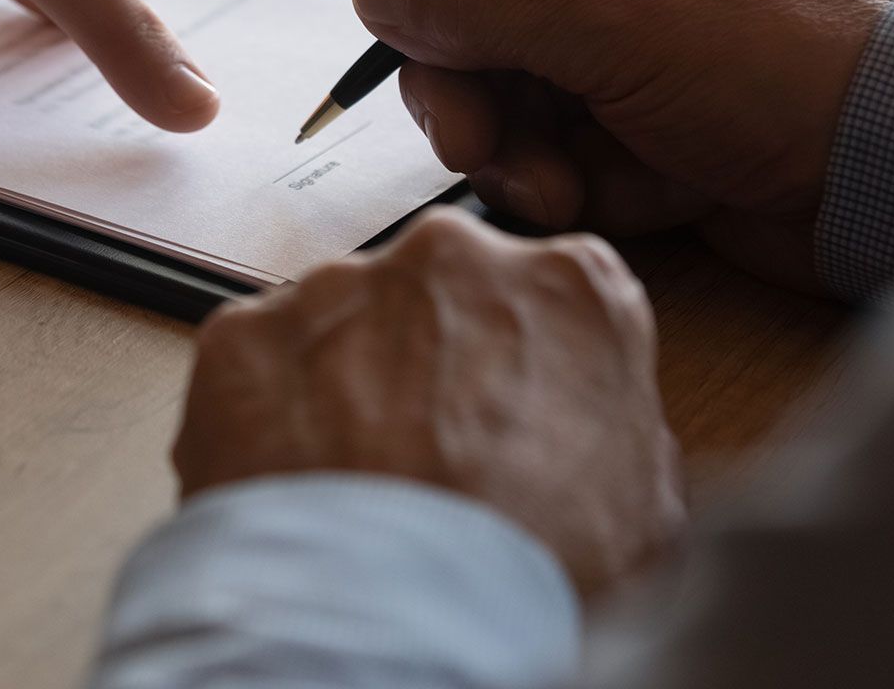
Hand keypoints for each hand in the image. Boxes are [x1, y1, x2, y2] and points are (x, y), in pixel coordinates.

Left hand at [174, 207, 685, 599]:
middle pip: (439, 294)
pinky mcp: (246, 334)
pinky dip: (265, 416)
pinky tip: (292, 489)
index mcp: (571, 287)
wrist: (396, 633)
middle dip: (429, 360)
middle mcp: (452, 259)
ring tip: (352, 490)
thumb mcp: (647, 513)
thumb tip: (600, 439)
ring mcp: (340, 288)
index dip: (524, 360)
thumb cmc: (530, 579)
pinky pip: (258, 365)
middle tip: (423, 457)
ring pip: (342, 323)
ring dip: (344, 387)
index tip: (506, 411)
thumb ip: (621, 432)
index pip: (550, 292)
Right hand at [351, 0, 893, 287]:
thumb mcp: (610, 23)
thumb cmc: (770, 60)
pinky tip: (582, 204)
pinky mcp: (644, 117)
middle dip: (460, 71)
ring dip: (507, 139)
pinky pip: (558, 137)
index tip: (400, 9)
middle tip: (461, 138)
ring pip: (511, 76)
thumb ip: (477, 4)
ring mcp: (633, 35)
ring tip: (538, 187)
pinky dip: (557, 174)